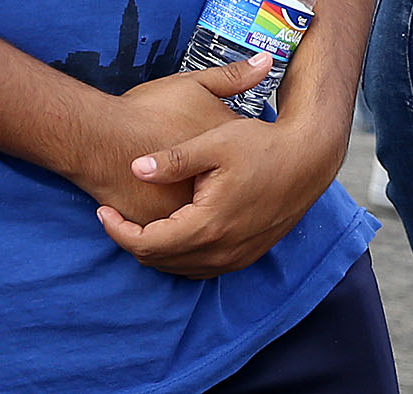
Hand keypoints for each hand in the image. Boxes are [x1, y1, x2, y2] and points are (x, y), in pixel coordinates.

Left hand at [96, 60, 347, 278]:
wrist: (308, 158)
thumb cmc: (261, 145)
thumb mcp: (214, 143)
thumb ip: (172, 160)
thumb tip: (134, 168)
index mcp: (207, 225)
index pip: (146, 244)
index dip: (117, 231)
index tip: (103, 210)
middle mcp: (220, 251)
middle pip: (158, 261)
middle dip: (132, 240)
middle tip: (116, 215)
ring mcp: (235, 258)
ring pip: (179, 268)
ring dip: (155, 250)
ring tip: (140, 221)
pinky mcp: (246, 256)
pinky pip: (200, 268)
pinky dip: (179, 255)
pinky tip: (174, 229)